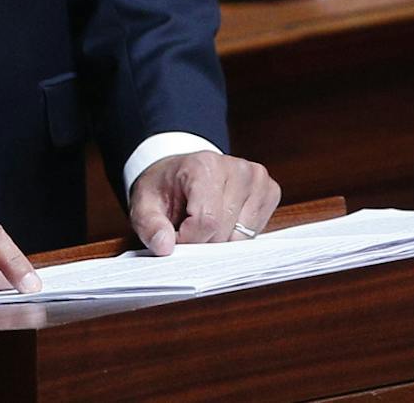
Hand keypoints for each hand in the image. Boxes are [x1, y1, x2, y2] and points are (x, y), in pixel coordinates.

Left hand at [129, 150, 280, 254]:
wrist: (182, 170)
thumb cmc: (165, 187)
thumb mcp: (144, 205)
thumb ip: (151, 227)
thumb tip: (165, 247)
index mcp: (204, 166)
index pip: (207, 221)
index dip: (189, 241)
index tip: (175, 238)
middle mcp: (237, 168)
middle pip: (226, 231)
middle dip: (204, 243)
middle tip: (188, 231)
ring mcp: (257, 178)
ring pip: (243, 236)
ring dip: (221, 240)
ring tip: (205, 224)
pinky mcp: (269, 190)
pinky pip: (256, 231)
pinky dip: (237, 236)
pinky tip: (224, 222)